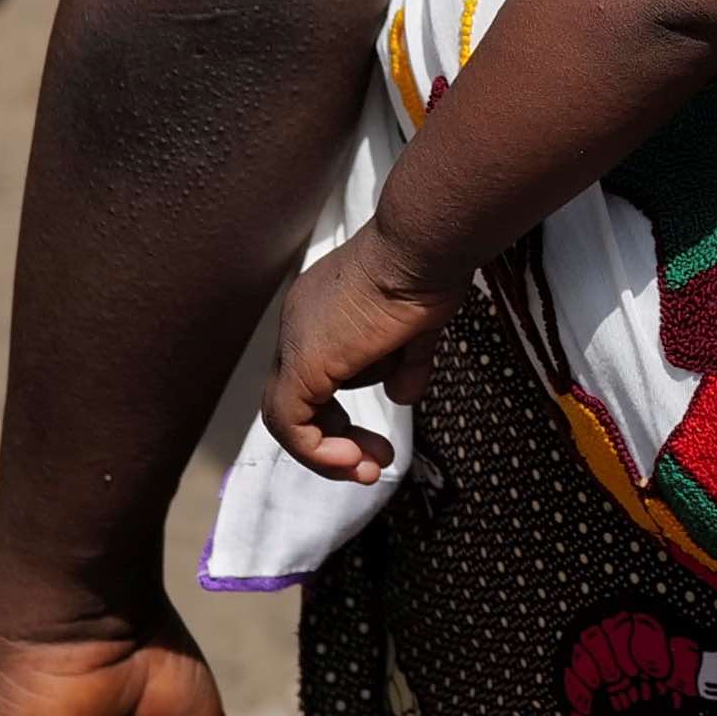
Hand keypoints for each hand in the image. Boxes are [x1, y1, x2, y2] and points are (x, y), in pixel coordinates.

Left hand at [256, 221, 446, 484]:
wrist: (423, 246)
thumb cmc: (428, 271)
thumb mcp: (418, 329)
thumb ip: (406, 364)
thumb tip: (402, 396)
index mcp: (322, 310)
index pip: (316, 376)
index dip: (342, 415)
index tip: (382, 438)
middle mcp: (300, 324)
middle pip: (300, 399)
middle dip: (336, 439)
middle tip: (375, 463)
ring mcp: (296, 342)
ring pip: (289, 416)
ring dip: (328, 454)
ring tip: (370, 469)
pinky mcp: (303, 364)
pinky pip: (290, 424)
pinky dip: (318, 451)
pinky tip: (354, 460)